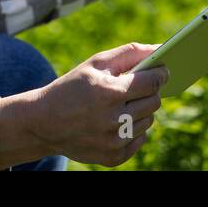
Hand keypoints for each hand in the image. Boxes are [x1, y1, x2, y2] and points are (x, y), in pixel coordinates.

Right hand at [25, 43, 167, 166]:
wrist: (43, 123)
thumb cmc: (71, 87)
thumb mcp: (95, 63)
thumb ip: (128, 53)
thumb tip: (159, 49)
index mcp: (108, 92)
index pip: (151, 82)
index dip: (161, 73)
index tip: (164, 69)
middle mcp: (113, 120)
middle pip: (154, 102)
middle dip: (151, 91)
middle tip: (141, 85)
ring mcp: (114, 141)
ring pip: (148, 121)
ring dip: (141, 110)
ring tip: (123, 104)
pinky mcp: (114, 157)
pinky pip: (139, 139)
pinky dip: (133, 129)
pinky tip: (118, 121)